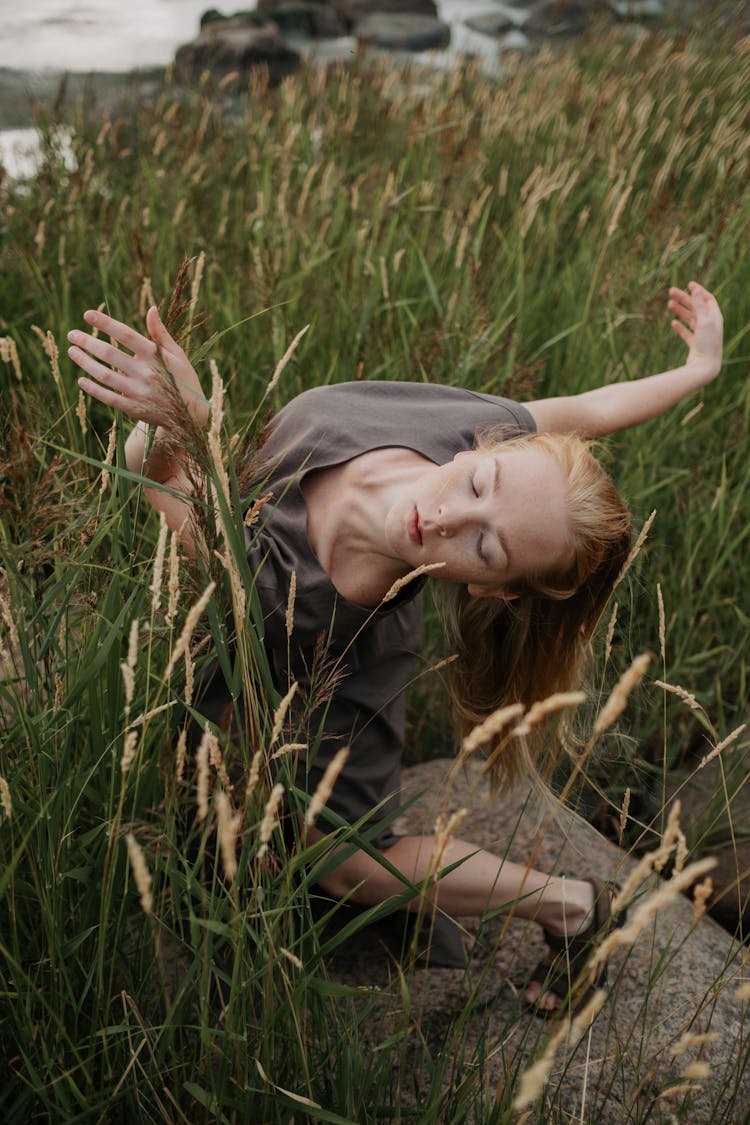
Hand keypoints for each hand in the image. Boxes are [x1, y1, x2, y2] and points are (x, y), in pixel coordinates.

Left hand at [68, 307, 208, 427]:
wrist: (191, 414)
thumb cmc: (182, 378)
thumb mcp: (177, 354)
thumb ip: (161, 333)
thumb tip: (151, 309)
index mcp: (156, 356)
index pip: (126, 335)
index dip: (105, 324)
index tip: (87, 314)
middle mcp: (146, 373)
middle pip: (110, 354)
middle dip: (87, 342)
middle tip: (72, 334)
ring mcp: (139, 392)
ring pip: (104, 375)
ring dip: (85, 362)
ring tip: (72, 351)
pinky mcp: (134, 408)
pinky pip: (108, 397)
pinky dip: (92, 389)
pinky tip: (81, 380)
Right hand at [667, 281, 722, 379]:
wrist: (705, 367)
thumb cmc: (707, 343)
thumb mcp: (704, 321)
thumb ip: (699, 305)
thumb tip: (695, 289)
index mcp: (715, 318)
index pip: (708, 299)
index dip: (699, 291)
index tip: (688, 284)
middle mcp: (710, 325)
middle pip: (697, 307)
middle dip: (684, 299)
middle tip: (671, 292)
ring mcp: (702, 335)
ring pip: (690, 319)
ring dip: (680, 311)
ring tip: (669, 304)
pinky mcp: (695, 345)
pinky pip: (687, 333)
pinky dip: (680, 327)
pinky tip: (673, 323)